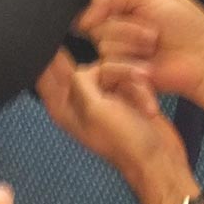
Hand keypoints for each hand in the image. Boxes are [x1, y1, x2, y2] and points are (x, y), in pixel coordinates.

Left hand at [35, 56, 196, 203]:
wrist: (159, 158)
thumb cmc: (126, 142)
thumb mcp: (95, 110)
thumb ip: (80, 83)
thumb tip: (80, 69)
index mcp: (63, 107)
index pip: (44, 76)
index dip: (49, 57)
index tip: (59, 45)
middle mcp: (79, 99)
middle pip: (75, 66)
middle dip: (98, 68)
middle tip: (112, 76)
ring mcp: (101, 96)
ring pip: (106, 67)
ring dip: (127, 78)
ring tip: (143, 100)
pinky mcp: (122, 93)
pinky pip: (126, 74)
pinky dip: (139, 86)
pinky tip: (148, 106)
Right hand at [68, 0, 203, 98]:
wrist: (201, 58)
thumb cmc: (184, 24)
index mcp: (120, 8)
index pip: (96, 2)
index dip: (111, 8)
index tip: (138, 12)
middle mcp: (113, 30)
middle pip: (97, 25)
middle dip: (130, 28)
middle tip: (154, 35)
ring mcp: (116, 54)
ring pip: (104, 46)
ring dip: (134, 47)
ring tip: (154, 51)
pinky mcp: (119, 78)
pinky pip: (109, 68)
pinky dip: (131, 68)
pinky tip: (148, 69)